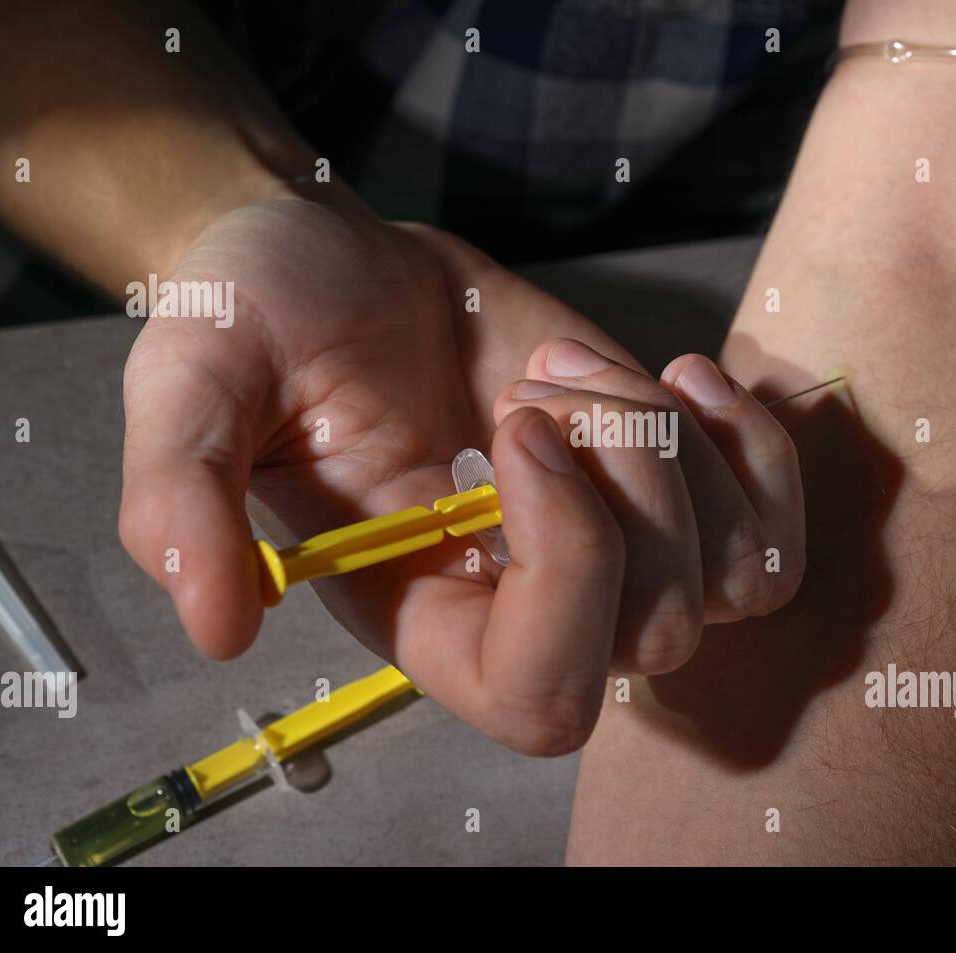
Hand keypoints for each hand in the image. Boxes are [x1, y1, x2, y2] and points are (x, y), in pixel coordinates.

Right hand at [119, 197, 802, 753]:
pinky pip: (773, 520)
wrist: (332, 255)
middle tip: (532, 386)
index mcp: (424, 616)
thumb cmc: (260, 318)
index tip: (514, 427)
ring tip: (569, 368)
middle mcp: (530, 606)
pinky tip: (675, 371)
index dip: (565, 571)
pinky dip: (752, 442)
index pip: (542, 695)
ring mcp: (614, 548)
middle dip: (628, 484)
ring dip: (675, 447)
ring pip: (734, 579)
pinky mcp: (667, 484)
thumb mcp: (190, 387)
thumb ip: (181, 501)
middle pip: (657, 635)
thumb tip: (215, 626)